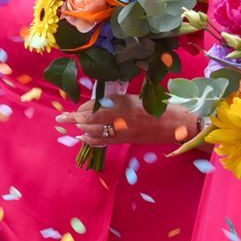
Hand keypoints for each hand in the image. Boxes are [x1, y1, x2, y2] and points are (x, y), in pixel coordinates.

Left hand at [55, 94, 199, 150]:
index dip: (81, 110)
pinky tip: (82, 137)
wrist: (176, 125)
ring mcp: (122, 131)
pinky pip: (103, 141)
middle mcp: (121, 119)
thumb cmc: (157, 107)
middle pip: (91, 120)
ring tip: (74, 125)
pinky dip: (90, 139)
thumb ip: (113, 101)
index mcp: (123, 104)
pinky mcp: (125, 140)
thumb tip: (93, 105)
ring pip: (95, 132)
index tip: (71, 111)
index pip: (94, 108)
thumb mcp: (133, 98)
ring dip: (82, 128)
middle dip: (76, 119)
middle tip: (64, 117)